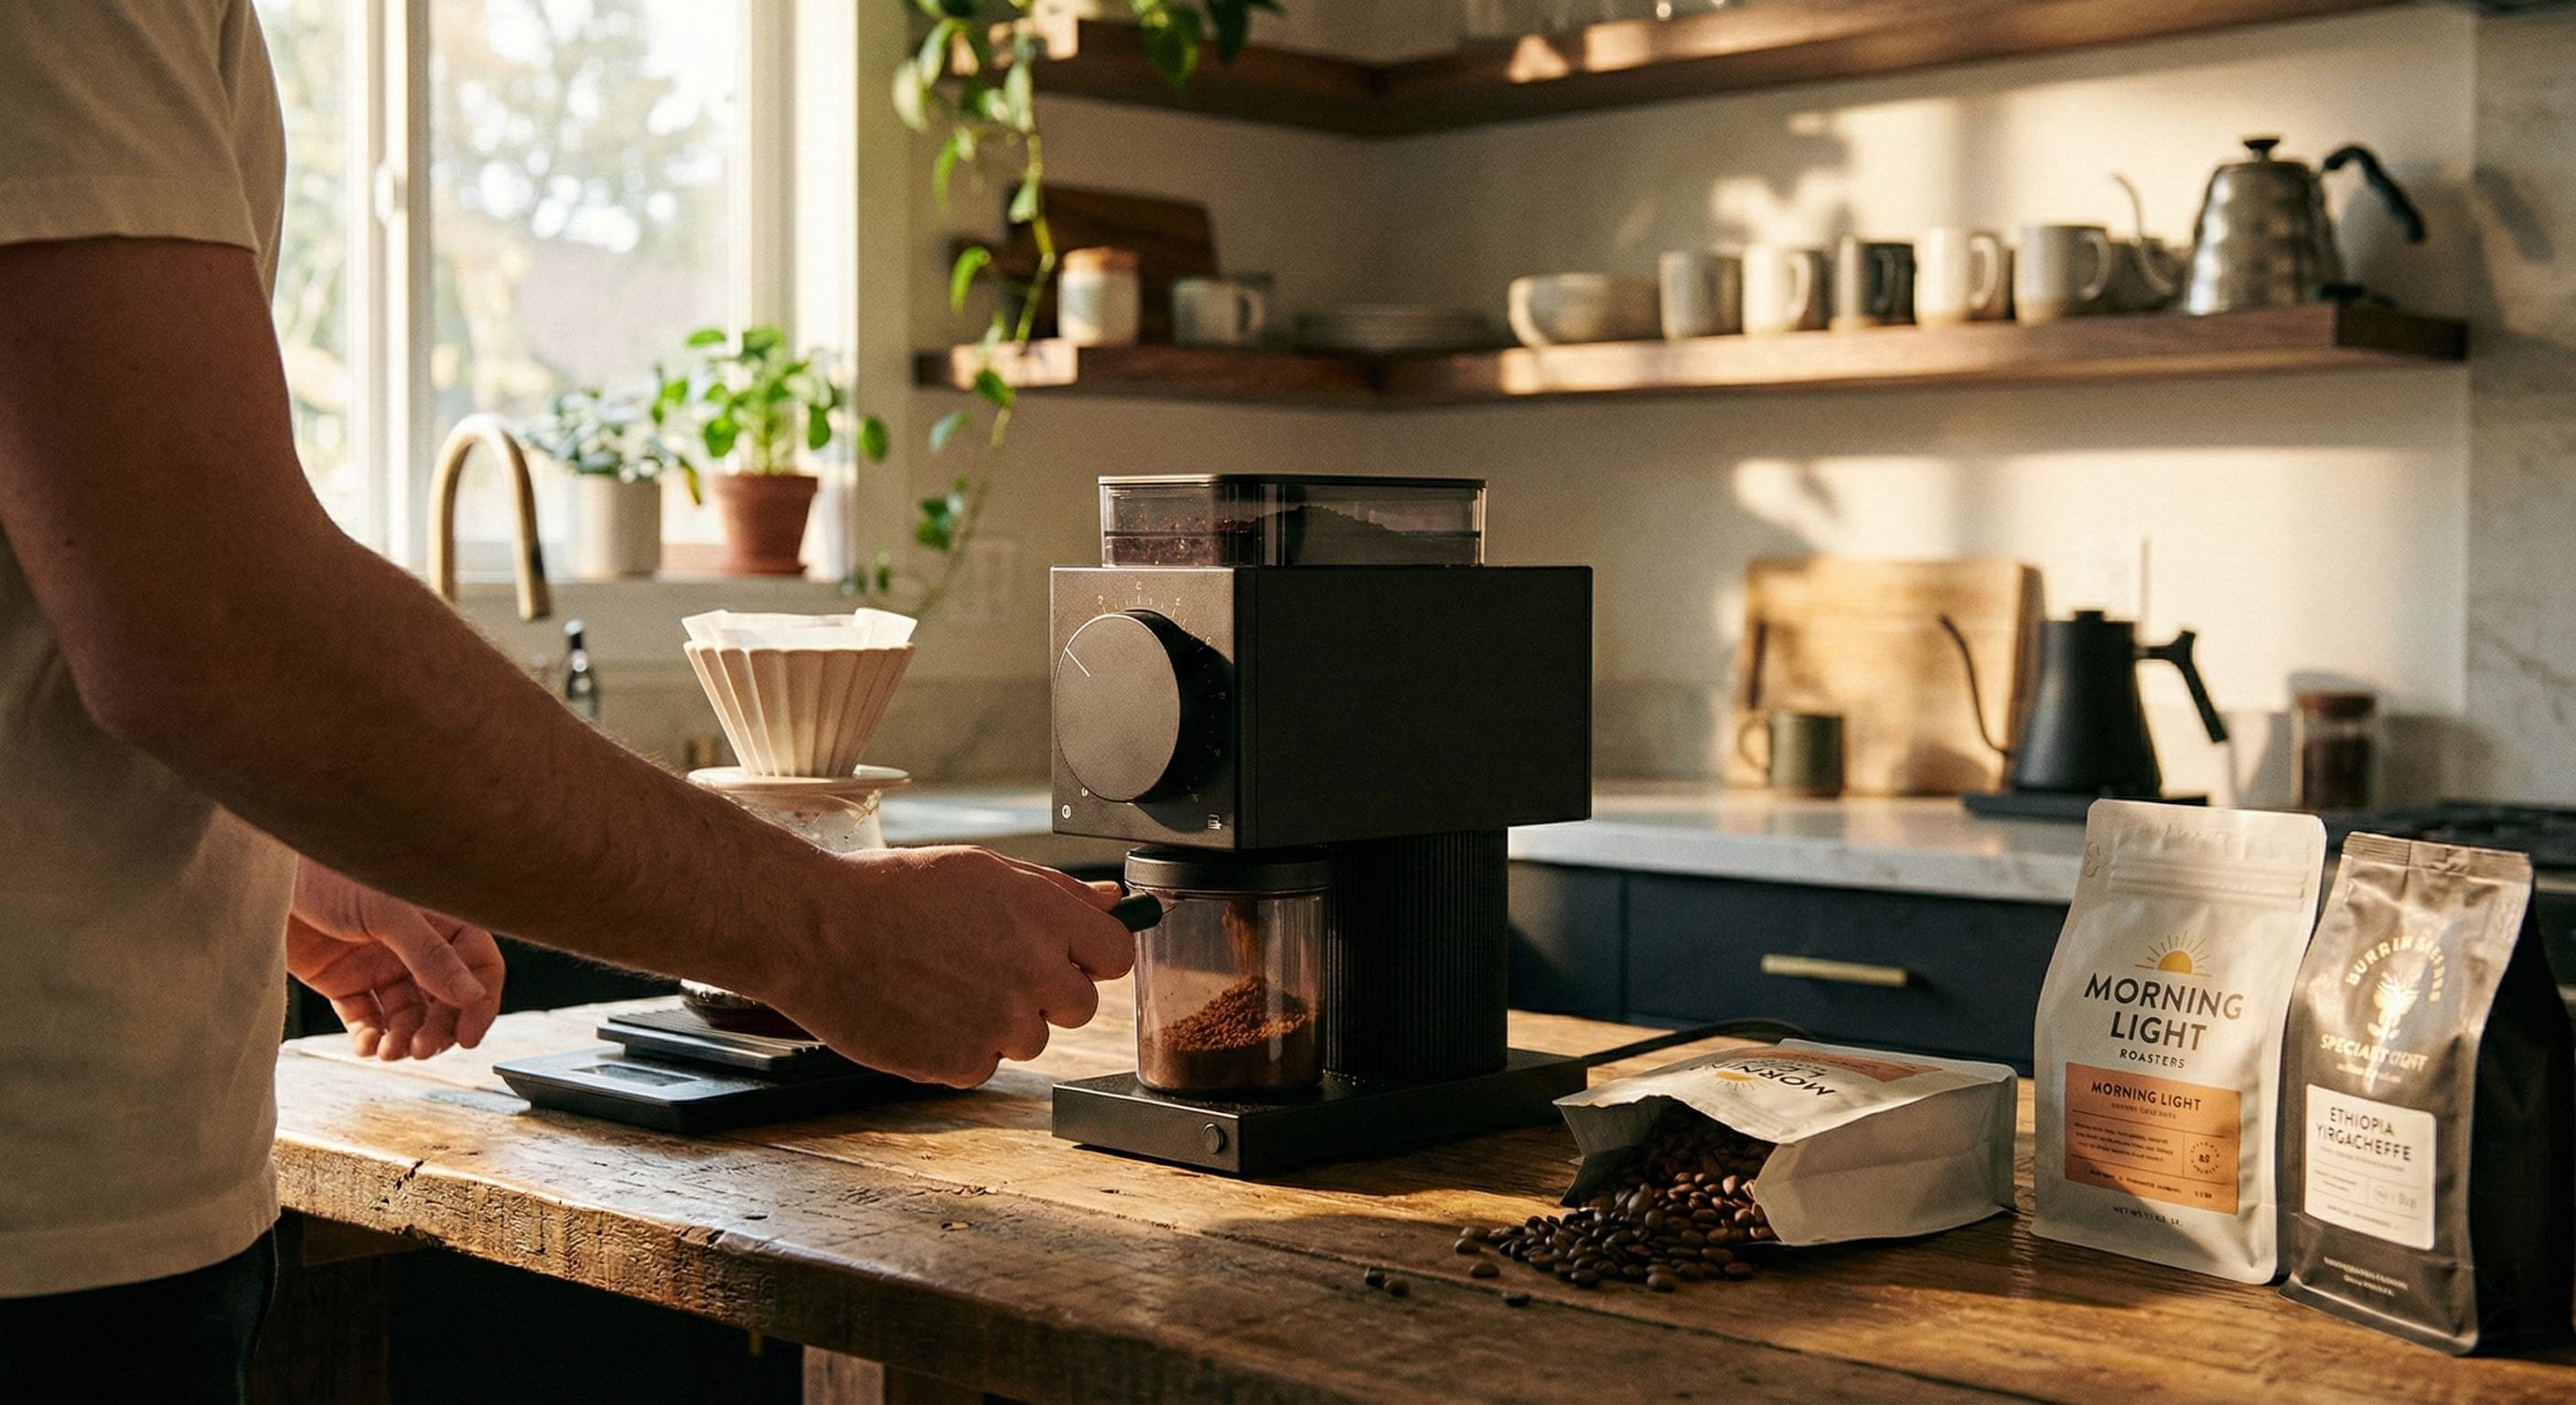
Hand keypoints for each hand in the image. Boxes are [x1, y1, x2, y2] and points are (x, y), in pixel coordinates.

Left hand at [288, 861, 505, 1060]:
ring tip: (390, 1052)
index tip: (468, 1037)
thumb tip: (472, 996)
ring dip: (405, 1038)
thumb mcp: (388, 913)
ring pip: (407, 1014)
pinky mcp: (343, 982)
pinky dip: (370, 1036)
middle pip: (444, 998)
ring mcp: (379, 965)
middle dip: (438, 1028)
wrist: (264, 878)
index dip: (479, 1002)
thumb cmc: (329, 875)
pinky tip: (366, 1046)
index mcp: (437, 919)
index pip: (478, 965)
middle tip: (423, 1050)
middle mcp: (414, 945)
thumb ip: (430, 955)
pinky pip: (365, 1018)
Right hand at [750, 846, 1131, 1087]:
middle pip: (1081, 1006)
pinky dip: (959, 1047)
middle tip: (988, 968)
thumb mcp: (982, 869)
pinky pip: (983, 1065)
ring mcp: (1000, 1026)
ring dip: (1001, 1022)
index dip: (1089, 956)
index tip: (1066, 955)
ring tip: (944, 985)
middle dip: (1046, 993)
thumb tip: (1113, 903)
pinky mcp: (962, 1065)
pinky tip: (923, 1012)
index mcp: (1045, 919)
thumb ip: (1057, 892)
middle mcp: (1033, 975)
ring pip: (1031, 1040)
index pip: (1116, 955)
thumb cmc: (891, 891)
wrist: (816, 932)